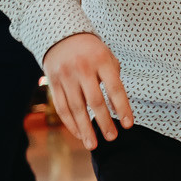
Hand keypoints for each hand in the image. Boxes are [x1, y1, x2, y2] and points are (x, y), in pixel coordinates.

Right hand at [43, 31, 133, 149]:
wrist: (61, 35)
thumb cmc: (91, 51)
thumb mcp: (107, 56)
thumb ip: (113, 78)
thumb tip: (117, 108)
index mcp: (101, 60)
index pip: (115, 88)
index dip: (122, 107)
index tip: (128, 125)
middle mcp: (83, 68)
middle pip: (95, 101)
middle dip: (104, 122)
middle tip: (112, 138)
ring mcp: (66, 75)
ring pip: (76, 108)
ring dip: (85, 129)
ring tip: (93, 145)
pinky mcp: (53, 82)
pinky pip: (62, 107)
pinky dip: (70, 123)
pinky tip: (79, 134)